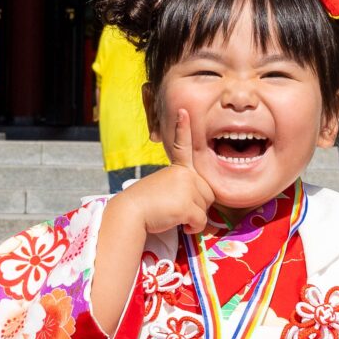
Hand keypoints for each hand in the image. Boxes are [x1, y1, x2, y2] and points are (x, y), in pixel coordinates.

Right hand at [122, 105, 211, 237]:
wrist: (130, 213)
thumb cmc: (144, 206)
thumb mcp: (163, 189)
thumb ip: (181, 189)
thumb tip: (196, 208)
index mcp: (176, 168)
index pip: (181, 146)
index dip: (183, 128)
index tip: (183, 111)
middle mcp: (184, 174)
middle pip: (207, 192)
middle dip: (198, 205)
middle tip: (176, 208)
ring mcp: (187, 187)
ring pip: (205, 207)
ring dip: (193, 217)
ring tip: (174, 215)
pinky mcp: (187, 204)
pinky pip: (200, 221)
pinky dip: (193, 227)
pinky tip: (179, 224)